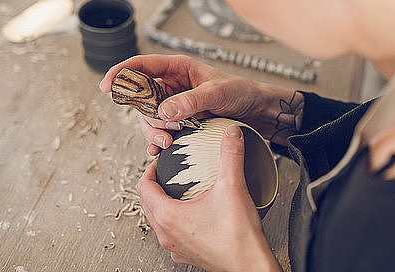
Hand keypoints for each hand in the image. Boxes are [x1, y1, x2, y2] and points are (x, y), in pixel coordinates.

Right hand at [99, 54, 297, 154]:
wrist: (256, 111)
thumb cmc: (240, 92)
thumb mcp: (217, 94)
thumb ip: (190, 101)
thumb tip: (163, 112)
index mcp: (177, 67)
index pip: (140, 65)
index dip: (120, 73)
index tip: (107, 87)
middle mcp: (170, 84)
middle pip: (139, 97)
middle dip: (145, 116)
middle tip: (162, 131)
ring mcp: (173, 103)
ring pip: (147, 117)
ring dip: (153, 131)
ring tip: (168, 142)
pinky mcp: (178, 120)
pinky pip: (158, 130)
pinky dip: (157, 140)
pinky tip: (160, 150)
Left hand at [136, 124, 281, 270]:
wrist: (251, 266)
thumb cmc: (239, 237)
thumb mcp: (233, 187)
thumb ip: (230, 155)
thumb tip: (231, 134)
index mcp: (169, 216)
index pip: (143, 188)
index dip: (150, 169)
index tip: (161, 161)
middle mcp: (167, 234)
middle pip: (147, 203)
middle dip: (154, 184)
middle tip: (168, 172)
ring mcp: (176, 247)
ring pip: (157, 220)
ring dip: (162, 202)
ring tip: (178, 189)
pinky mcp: (188, 254)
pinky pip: (171, 233)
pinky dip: (175, 218)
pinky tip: (193, 212)